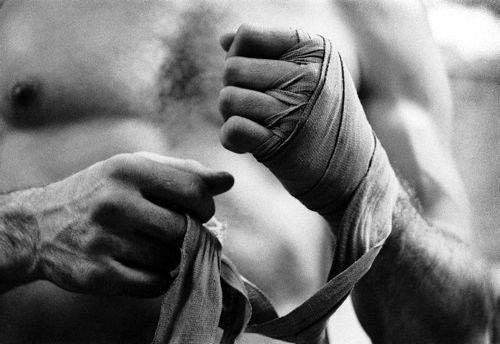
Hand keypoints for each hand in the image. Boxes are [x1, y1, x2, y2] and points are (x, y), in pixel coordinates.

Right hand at [5, 152, 232, 296]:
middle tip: (174, 230)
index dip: (206, 205)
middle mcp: (115, 202)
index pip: (194, 189)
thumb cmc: (101, 191)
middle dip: (189, 233)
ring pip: (169, 258)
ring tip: (149, 244)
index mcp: (128, 169)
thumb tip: (228, 180)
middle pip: (184, 228)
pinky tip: (141, 263)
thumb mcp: (136, 168)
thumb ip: (184, 172)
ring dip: (170, 256)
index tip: (198, 211)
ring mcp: (104, 239)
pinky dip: (157, 277)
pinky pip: (153, 283)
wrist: (39, 225)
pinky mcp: (97, 274)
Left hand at [218, 25, 374, 223]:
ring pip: (227, 98)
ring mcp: (294, 110)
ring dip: (232, 114)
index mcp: (314, 50)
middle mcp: (307, 76)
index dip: (238, 55)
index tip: (254, 75)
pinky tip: (249, 143)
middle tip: (254, 105)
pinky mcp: (281, 144)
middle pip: (232, 69)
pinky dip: (232, 138)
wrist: (351, 169)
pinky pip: (232, 128)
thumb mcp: (311, 72)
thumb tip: (223, 39)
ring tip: (255, 122)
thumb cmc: (324, 116)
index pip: (247, 35)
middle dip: (235, 87)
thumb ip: (266, 50)